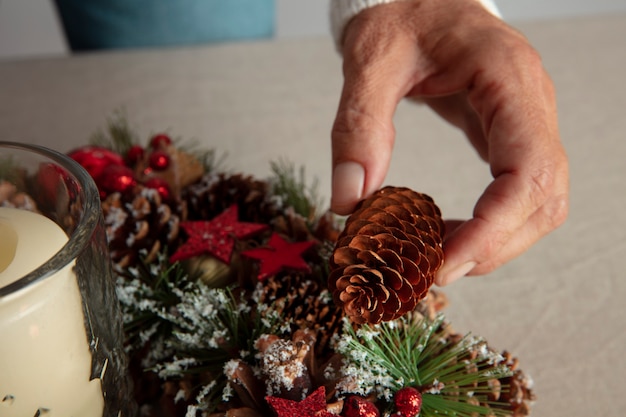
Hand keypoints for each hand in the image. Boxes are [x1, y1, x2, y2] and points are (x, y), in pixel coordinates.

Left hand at [329, 0, 568, 284]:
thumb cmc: (400, 16)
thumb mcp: (370, 60)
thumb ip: (357, 126)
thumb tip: (348, 202)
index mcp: (507, 77)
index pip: (528, 169)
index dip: (494, 229)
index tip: (443, 263)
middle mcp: (531, 102)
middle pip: (544, 197)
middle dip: (495, 246)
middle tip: (434, 272)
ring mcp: (526, 120)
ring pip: (540, 202)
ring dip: (496, 243)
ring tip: (438, 259)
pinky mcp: (510, 133)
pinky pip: (518, 191)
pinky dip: (490, 225)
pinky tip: (449, 235)